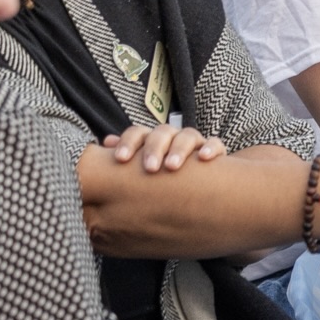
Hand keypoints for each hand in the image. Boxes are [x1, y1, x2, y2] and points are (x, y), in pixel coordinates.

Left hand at [103, 123, 223, 172]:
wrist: (197, 187)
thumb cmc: (159, 180)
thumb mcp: (138, 172)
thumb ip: (124, 159)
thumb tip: (105, 144)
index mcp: (150, 140)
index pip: (138, 133)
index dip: (129, 142)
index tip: (121, 159)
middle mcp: (172, 138)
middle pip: (162, 132)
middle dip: (154, 148)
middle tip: (150, 168)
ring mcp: (194, 143)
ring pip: (187, 135)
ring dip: (179, 149)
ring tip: (172, 166)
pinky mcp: (214, 151)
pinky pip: (215, 143)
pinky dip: (210, 147)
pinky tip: (204, 158)